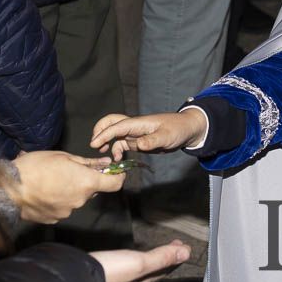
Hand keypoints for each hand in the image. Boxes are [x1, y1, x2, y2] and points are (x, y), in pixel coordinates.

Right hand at [10, 150, 124, 223]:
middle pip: (93, 191)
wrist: (9, 188)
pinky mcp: (54, 219)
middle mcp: (81, 201)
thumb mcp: (65, 157)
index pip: (115, 184)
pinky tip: (46, 191)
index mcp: (87, 183)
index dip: (117, 177)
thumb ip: (88, 162)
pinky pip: (63, 207)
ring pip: (77, 199)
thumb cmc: (36, 167)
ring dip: (71, 190)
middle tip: (70, 171)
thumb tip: (106, 162)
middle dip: (86, 181)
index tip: (114, 172)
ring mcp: (67, 212)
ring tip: (52, 180)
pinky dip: (59, 200)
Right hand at [91, 111, 207, 159]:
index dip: (104, 134)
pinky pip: (122, 143)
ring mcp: (135, 133)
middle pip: (111, 123)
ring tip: (103, 156)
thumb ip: (152, 140)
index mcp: (139, 123)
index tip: (94, 144)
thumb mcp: (167, 136)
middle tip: (94, 145)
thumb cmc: (178, 129)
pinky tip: (117, 158)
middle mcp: (134, 126)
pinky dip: (116, 149)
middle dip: (100, 131)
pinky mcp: (138, 140)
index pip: (117, 126)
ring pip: (115, 134)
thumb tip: (138, 144)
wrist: (187, 130)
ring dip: (107, 142)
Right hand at [91, 241, 191, 281]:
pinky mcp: (111, 271)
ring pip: (145, 267)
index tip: (186, 246)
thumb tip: (187, 253)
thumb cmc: (111, 271)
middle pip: (156, 268)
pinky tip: (135, 256)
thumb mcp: (140, 263)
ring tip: (161, 248)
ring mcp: (122, 276)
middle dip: (167, 257)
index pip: (166, 268)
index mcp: (144, 278)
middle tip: (176, 245)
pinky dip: (140, 258)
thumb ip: (162, 257)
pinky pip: (132, 265)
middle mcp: (135, 280)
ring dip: (155, 257)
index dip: (177, 257)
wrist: (79, 276)